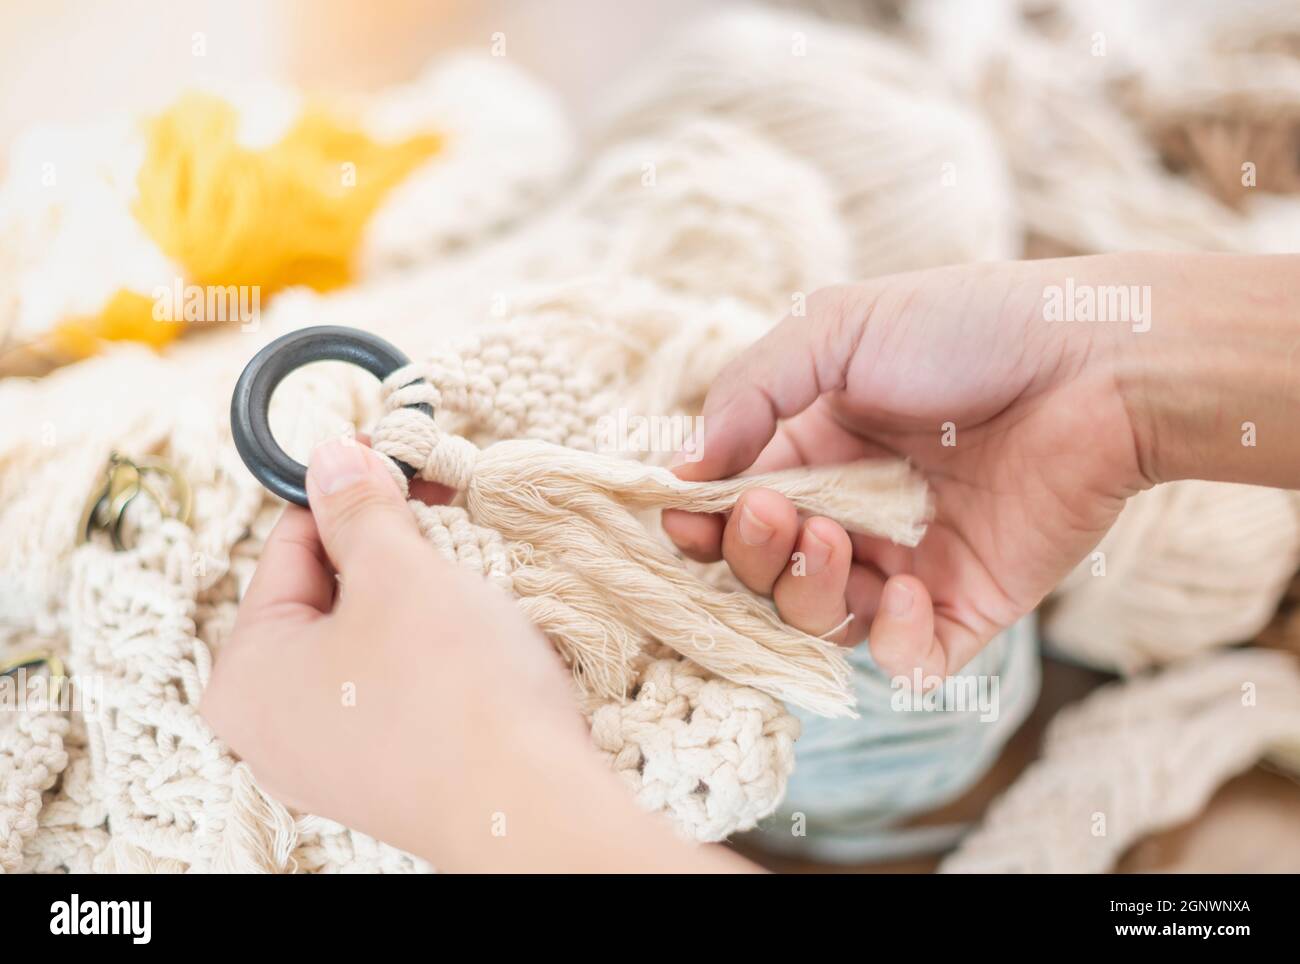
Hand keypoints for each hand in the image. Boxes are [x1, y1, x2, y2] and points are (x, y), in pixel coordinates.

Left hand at [203, 437, 739, 870]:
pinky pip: (391, 684)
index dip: (350, 494)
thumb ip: (358, 506)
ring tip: (466, 579)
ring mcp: (326, 758)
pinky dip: (427, 648)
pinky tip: (472, 640)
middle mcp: (270, 727)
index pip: (290, 546)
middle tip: (444, 515)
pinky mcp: (382, 773)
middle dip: (387, 549)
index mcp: (246, 674)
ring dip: (413, 595)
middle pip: (326, 594)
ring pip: (364, 637)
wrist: (532, 809)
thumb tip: (329, 454)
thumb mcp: (400, 572)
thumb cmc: (455, 690)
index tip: (399, 462)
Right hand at [664, 258, 1148, 678]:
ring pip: (823, 621)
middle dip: (750, 554)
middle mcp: (855, 511)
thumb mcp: (834, 328)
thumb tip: (677, 472)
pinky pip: (910, 661)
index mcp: (816, 448)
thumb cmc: (966, 325)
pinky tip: (912, 591)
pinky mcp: (969, 603)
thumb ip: (748, 394)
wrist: (1098, 358)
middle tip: (771, 510)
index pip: (733, 508)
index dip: (702, 523)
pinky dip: (896, 644)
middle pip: (766, 572)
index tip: (685, 517)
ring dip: (807, 592)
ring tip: (837, 538)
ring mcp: (909, 561)